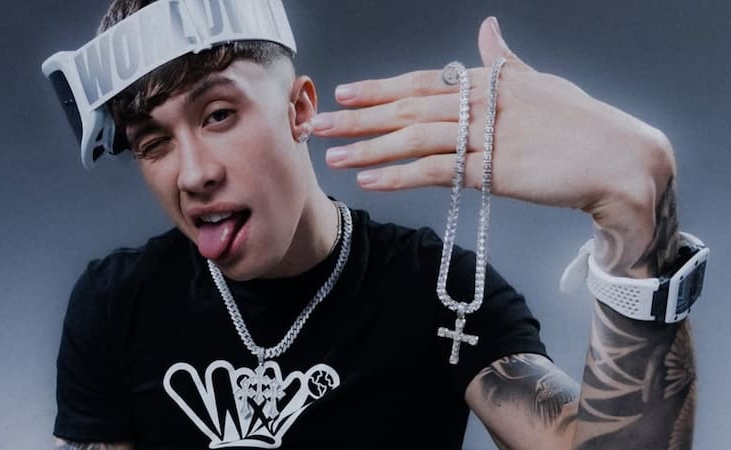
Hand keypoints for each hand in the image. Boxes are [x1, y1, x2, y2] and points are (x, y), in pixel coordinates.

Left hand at [312, 17, 674, 272]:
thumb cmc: (582, 124)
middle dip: (359, 116)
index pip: (422, 81)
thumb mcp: (541, 82)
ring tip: (333, 154)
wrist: (620, 159)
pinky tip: (369, 180)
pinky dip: (399, 175)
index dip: (380, 87)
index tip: (346, 92)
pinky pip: (435, 171)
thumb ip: (505, 60)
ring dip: (368, 147)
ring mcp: (486, 135)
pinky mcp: (493, 169)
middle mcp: (481, 102)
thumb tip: (488, 28)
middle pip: (407, 106)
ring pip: (412, 138)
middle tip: (319, 122)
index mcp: (488, 80)